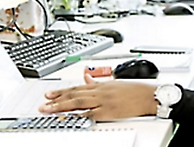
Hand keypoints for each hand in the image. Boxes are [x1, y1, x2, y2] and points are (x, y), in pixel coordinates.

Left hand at [38, 74, 157, 120]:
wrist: (149, 95)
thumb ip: (99, 81)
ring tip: (49, 109)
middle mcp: (100, 91)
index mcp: (102, 84)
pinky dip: (78, 115)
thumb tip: (87, 77)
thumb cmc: (136, 90)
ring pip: (78, 102)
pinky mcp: (109, 111)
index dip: (62, 91)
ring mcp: (104, 101)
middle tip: (43, 102)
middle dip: (57, 99)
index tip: (49, 93)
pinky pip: (90, 113)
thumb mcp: (116, 82)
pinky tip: (69, 117)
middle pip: (74, 94)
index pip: (77, 87)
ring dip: (62, 105)